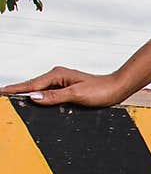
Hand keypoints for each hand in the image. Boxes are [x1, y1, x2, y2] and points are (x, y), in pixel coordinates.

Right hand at [0, 66, 125, 107]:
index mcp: (57, 75)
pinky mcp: (66, 87)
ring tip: (10, 96)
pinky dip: (37, 95)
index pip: (30, 85)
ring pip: (38, 88)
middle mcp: (57, 76)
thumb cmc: (100, 91)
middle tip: (1, 94)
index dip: (15, 90)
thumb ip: (54, 96)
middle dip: (15, 90)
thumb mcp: (76, 95)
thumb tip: (33, 97)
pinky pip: (46, 91)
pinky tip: (31, 98)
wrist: (117, 88)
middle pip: (31, 85)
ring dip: (25, 92)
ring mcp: (61, 81)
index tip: (1, 92)